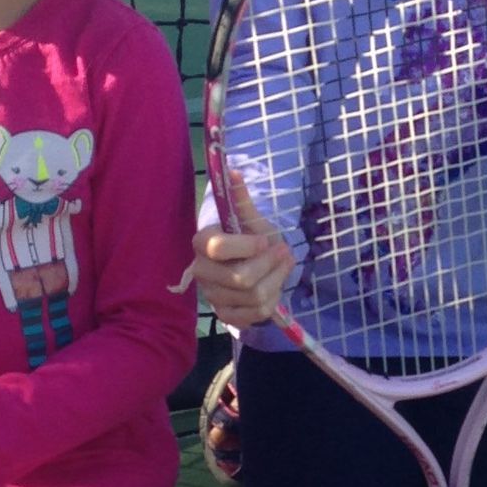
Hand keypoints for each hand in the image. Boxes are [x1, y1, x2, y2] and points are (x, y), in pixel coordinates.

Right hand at [192, 172, 293, 328]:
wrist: (252, 265)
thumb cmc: (250, 239)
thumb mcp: (249, 219)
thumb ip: (240, 199)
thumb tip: (233, 170)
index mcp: (202, 243)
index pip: (216, 247)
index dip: (246, 246)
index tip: (265, 240)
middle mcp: (202, 272)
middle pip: (240, 278)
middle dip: (270, 264)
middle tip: (285, 252)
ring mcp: (212, 296)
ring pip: (253, 296)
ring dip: (277, 279)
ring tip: (284, 264)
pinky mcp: (226, 315)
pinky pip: (255, 314)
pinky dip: (272, 299)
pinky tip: (275, 285)